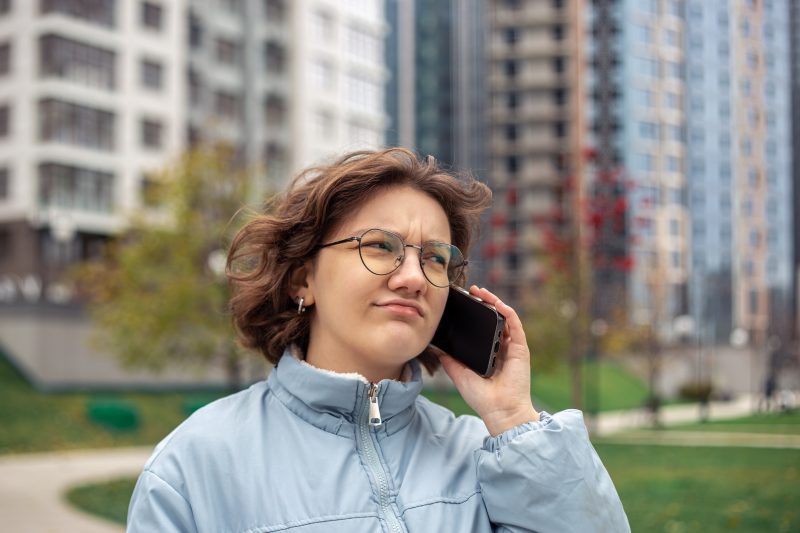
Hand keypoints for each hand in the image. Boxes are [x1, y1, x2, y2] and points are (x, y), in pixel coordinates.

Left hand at [438, 285, 538, 436]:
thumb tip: (437, 348)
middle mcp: (502, 348)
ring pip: (505, 318)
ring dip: (495, 302)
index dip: (476, 315)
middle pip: (495, 320)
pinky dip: (507, 311)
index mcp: (490, 354)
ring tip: (481, 292)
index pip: (484, 329)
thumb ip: (449, 361)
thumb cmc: (482, 398)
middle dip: (484, 303)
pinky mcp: (521, 349)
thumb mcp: (459, 375)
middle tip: (472, 291)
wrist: (500, 411)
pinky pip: (515, 324)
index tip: (463, 304)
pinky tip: (497, 303)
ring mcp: (513, 348)